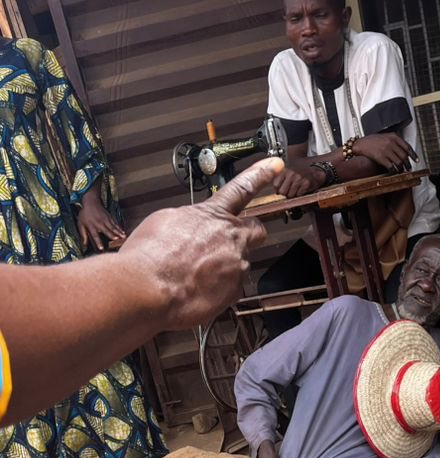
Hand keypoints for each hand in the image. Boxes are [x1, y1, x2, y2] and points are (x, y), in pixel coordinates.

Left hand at [77, 185, 125, 251]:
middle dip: (112, 235)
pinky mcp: (109, 217)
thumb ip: (83, 234)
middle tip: (117, 240)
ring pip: (113, 227)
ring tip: (124, 237)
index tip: (101, 248)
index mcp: (91, 226)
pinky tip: (123, 232)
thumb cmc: (85, 214)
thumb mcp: (81, 224)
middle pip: (106, 231)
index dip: (98, 242)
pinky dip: (119, 228)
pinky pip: (115, 224)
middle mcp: (99, 223)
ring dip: (118, 232)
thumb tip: (84, 244)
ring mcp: (105, 220)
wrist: (91, 202)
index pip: (95, 236)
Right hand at [118, 155, 283, 328]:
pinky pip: (230, 288)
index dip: (261, 174)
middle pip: (256, 230)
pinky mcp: (234, 291)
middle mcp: (231, 238)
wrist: (146, 289)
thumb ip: (190, 220)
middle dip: (248, 234)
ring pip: (240, 264)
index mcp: (212, 214)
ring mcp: (236, 266)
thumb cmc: (149, 255)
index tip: (276, 165)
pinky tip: (197, 291)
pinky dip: (217, 290)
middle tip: (232, 242)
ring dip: (224, 267)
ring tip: (196, 275)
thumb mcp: (165, 220)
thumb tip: (194, 226)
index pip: (242, 188)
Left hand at [273, 166, 316, 198]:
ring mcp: (299, 178)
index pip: (275, 185)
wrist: (313, 171)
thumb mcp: (288, 173)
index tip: (281, 190)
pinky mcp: (306, 183)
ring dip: (292, 195)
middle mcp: (291, 174)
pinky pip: (299, 194)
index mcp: (285, 171)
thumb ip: (280, 180)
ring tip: (295, 190)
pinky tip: (301, 189)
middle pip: (282, 191)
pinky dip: (299, 194)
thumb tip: (275, 192)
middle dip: (285, 194)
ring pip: (290, 195)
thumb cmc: (299, 174)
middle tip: (289, 191)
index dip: (278, 189)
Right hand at [354, 133, 417, 171]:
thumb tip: (404, 150)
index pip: (407, 147)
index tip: (416, 160)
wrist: (360, 144)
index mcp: (394, 137)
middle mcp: (391, 143)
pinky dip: (394, 171)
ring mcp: (386, 151)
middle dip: (407, 164)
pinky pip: (391, 166)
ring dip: (401, 168)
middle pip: (404, 156)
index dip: (413, 155)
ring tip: (402, 171)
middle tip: (409, 168)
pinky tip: (394, 172)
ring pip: (399, 162)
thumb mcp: (385, 136)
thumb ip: (394, 141)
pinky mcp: (381, 158)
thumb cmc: (371, 141)